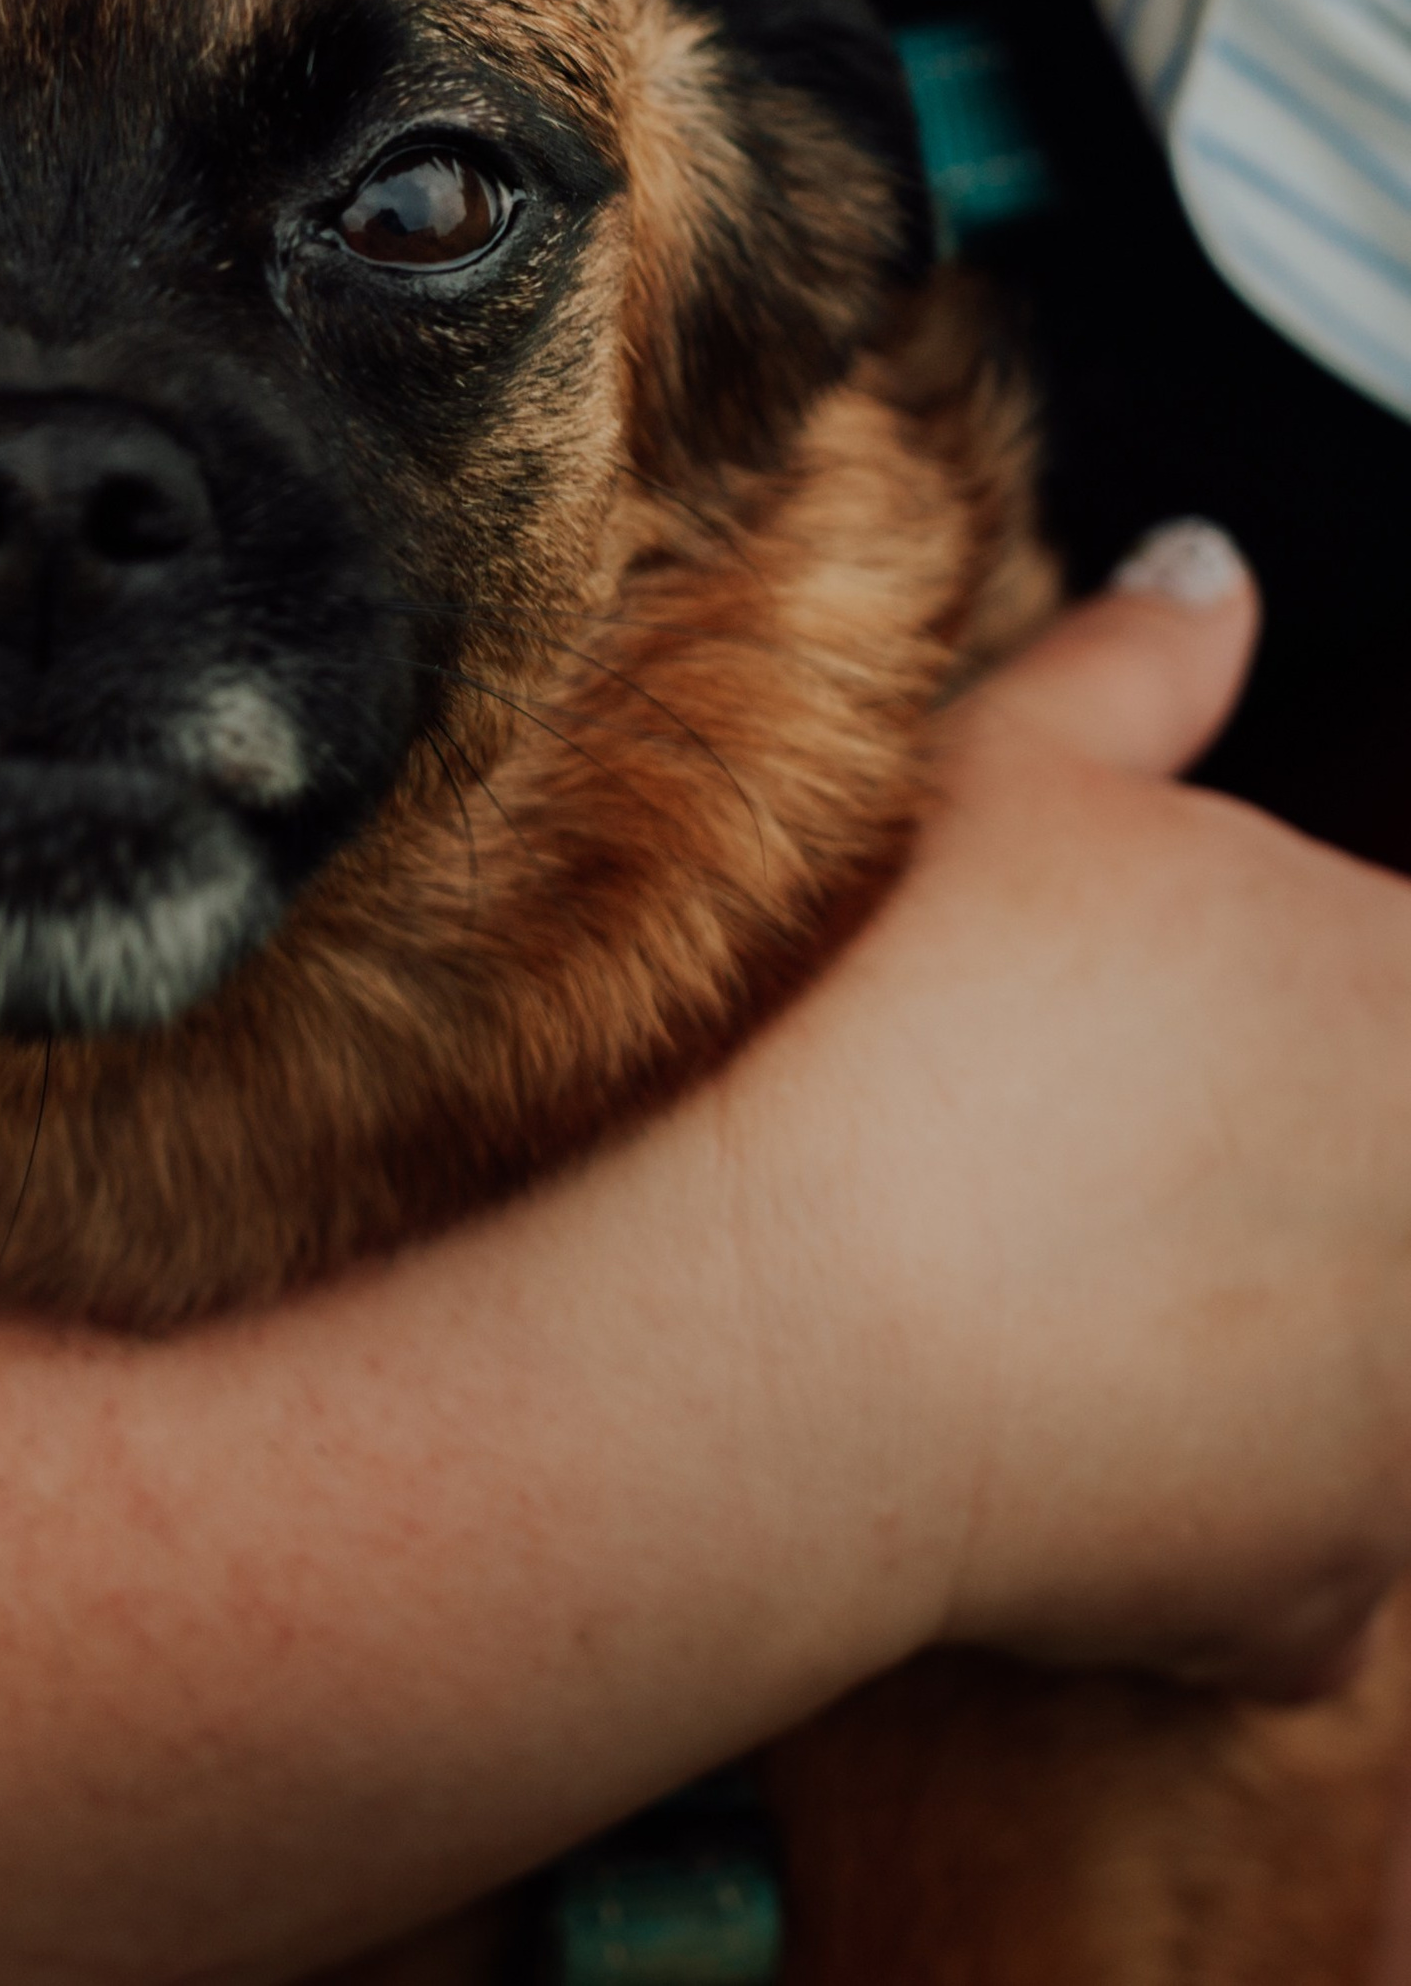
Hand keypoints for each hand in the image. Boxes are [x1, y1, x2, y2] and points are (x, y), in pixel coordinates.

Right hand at [723, 531, 1410, 1697]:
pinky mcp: (1344, 1591)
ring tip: (1071, 1284)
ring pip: (1372, 1355)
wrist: (809, 1333)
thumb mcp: (1012, 778)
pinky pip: (1305, 1541)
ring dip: (1271, 1327)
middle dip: (1301, 1153)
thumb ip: (1141, 665)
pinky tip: (1060, 1435)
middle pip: (1389, 1165)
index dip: (1301, 997)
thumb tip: (1210, 569)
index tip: (1178, 1026)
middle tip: (1106, 1146)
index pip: (1395, 984)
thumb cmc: (910, 1032)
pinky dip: (1211, 1506)